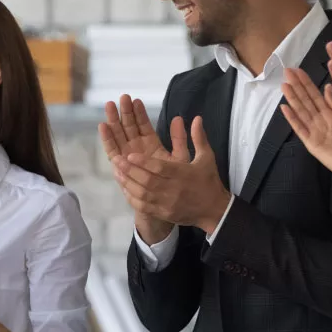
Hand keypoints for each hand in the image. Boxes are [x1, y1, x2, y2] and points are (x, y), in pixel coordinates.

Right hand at [98, 95, 175, 242]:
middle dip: (124, 112)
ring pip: (119, 136)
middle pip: (128, 127)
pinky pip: (113, 151)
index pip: (143, 125)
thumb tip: (181, 118)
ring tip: (109, 107)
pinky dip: (108, 139)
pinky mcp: (121, 167)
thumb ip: (180, 139)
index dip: (139, 113)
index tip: (135, 99)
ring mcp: (128, 157)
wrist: (166, 203)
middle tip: (121, 98)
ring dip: (113, 121)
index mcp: (151, 145)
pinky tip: (103, 126)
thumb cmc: (176, 182)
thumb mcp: (181, 158)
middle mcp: (137, 149)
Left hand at [112, 117, 230, 234]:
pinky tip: (124, 187)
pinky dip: (132, 197)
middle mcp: (174, 190)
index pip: (160, 168)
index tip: (130, 155)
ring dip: (128, 183)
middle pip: (148, 181)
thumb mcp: (206, 157)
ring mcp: (167, 203)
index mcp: (183, 174)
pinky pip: (143, 206)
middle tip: (117, 160)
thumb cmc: (208, 181)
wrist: (215, 210)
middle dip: (131, 171)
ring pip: (143, 194)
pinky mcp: (163, 213)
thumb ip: (198, 138)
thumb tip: (197, 117)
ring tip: (117, 172)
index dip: (144, 162)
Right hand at [280, 67, 331, 181]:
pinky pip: (301, 129)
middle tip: (287, 70)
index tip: (298, 68)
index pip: (317, 94)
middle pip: (307, 100)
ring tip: (284, 85)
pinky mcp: (312, 143)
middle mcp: (320, 120)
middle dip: (297, 85)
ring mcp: (314, 131)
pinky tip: (284, 108)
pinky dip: (292, 119)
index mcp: (331, 113)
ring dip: (292, 98)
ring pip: (302, 111)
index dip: (307, 81)